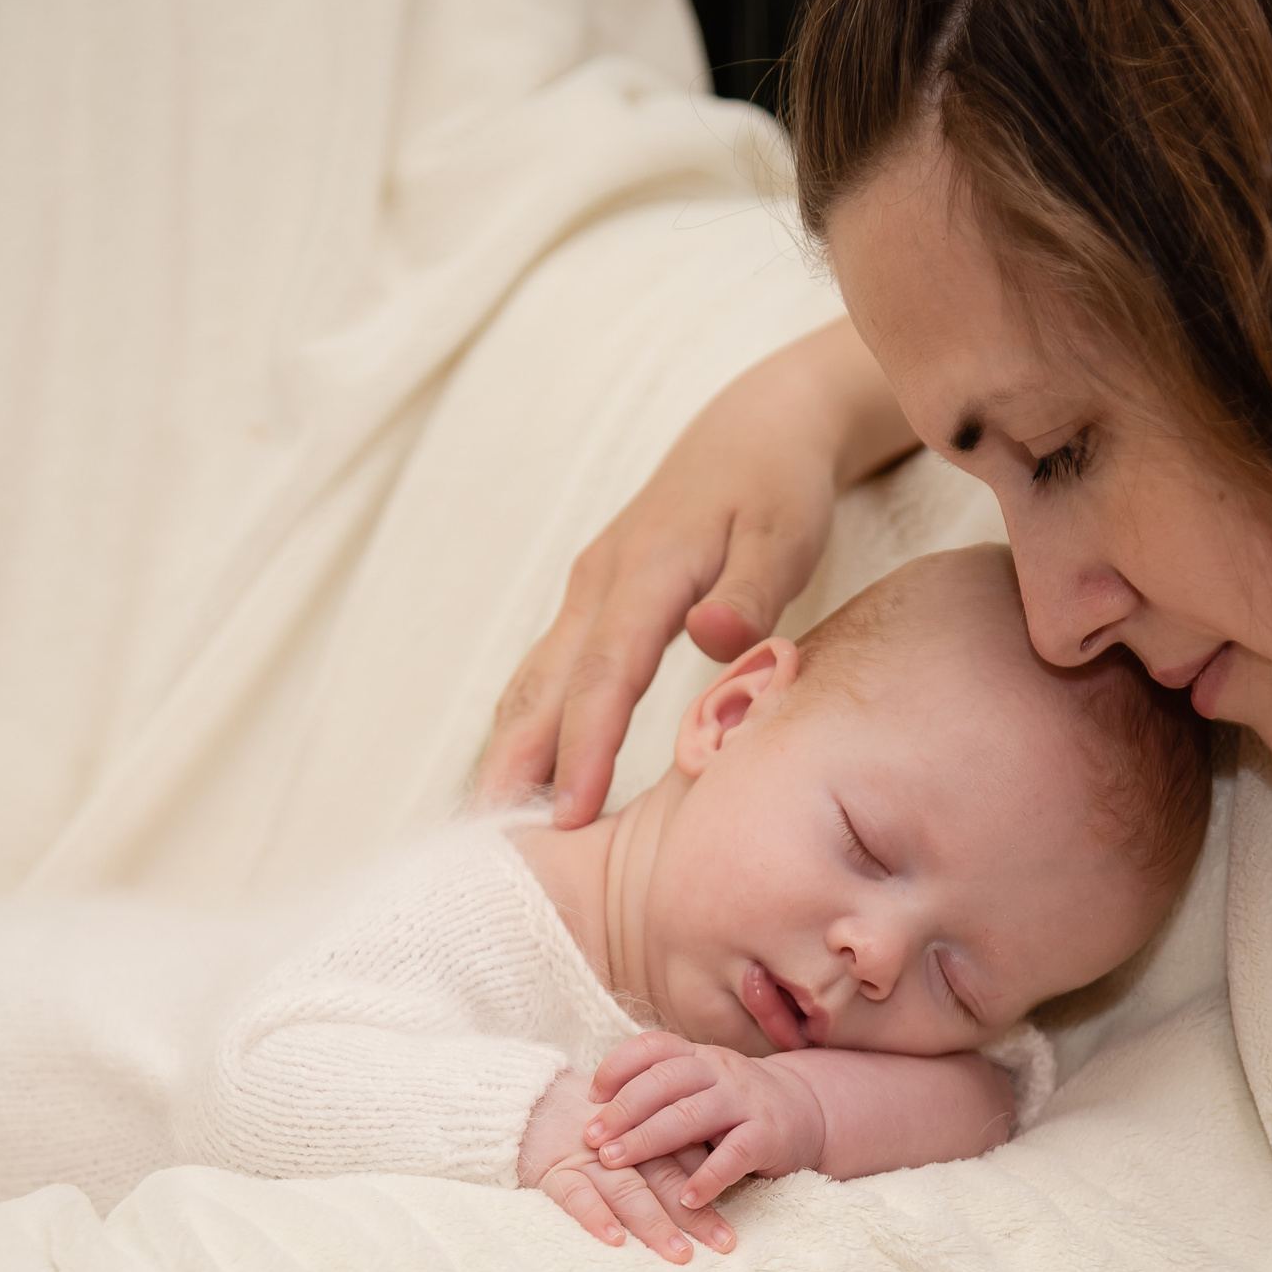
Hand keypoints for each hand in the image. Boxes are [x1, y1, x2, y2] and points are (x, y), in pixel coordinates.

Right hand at [474, 318, 916, 826]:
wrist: (753, 429)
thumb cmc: (778, 489)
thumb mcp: (785, 533)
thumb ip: (750, 591)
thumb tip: (712, 637)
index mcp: (646, 573)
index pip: (604, 675)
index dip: (584, 748)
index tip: (568, 815)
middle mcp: (599, 584)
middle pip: (544, 685)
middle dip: (515, 764)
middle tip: (492, 842)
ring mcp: (587, 591)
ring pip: (533, 679)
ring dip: (509, 748)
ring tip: (487, 820)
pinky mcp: (590, 600)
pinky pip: (547, 671)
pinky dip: (527, 722)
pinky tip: (520, 770)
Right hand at [520, 1068, 735, 1261]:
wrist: (528, 1100)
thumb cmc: (592, 1122)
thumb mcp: (634, 1127)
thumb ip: (671, 1146)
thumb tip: (714, 1184)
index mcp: (646, 1128)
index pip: (686, 1160)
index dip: (711, 1191)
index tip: (732, 1227)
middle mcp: (622, 1144)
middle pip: (664, 1177)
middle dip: (693, 1213)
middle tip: (722, 1243)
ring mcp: (588, 1157)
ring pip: (627, 1190)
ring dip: (653, 1222)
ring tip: (679, 1252)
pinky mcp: (555, 1170)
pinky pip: (575, 1195)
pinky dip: (594, 1216)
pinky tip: (614, 1239)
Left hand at [581, 1032, 827, 1208]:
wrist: (807, 1112)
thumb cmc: (735, 1106)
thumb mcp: (700, 1086)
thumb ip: (660, 1092)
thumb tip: (594, 1110)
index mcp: (697, 1056)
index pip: (652, 1048)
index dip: (617, 1067)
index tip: (589, 1095)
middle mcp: (720, 1070)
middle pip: (663, 1081)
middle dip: (623, 1110)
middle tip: (592, 1138)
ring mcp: (745, 1101)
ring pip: (690, 1115)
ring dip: (648, 1139)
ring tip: (616, 1162)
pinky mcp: (768, 1135)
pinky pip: (734, 1155)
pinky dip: (708, 1178)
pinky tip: (684, 1198)